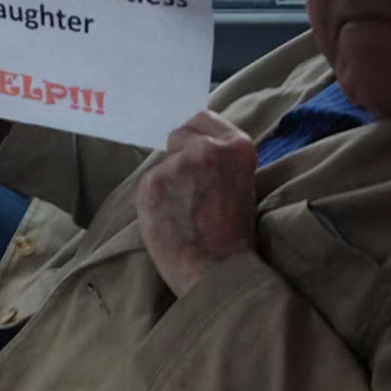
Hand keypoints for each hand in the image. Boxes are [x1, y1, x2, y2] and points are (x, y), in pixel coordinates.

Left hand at [136, 110, 256, 297]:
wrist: (217, 272)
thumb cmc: (233, 235)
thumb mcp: (241, 184)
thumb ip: (220, 160)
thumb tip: (191, 145)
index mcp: (236, 146)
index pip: (203, 118)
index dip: (195, 135)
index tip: (193, 150)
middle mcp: (206, 148)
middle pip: (178, 133)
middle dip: (179, 153)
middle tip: (187, 184)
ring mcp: (177, 165)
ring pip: (163, 163)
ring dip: (167, 181)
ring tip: (182, 211)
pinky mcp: (152, 184)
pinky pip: (149, 184)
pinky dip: (154, 199)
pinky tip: (168, 219)